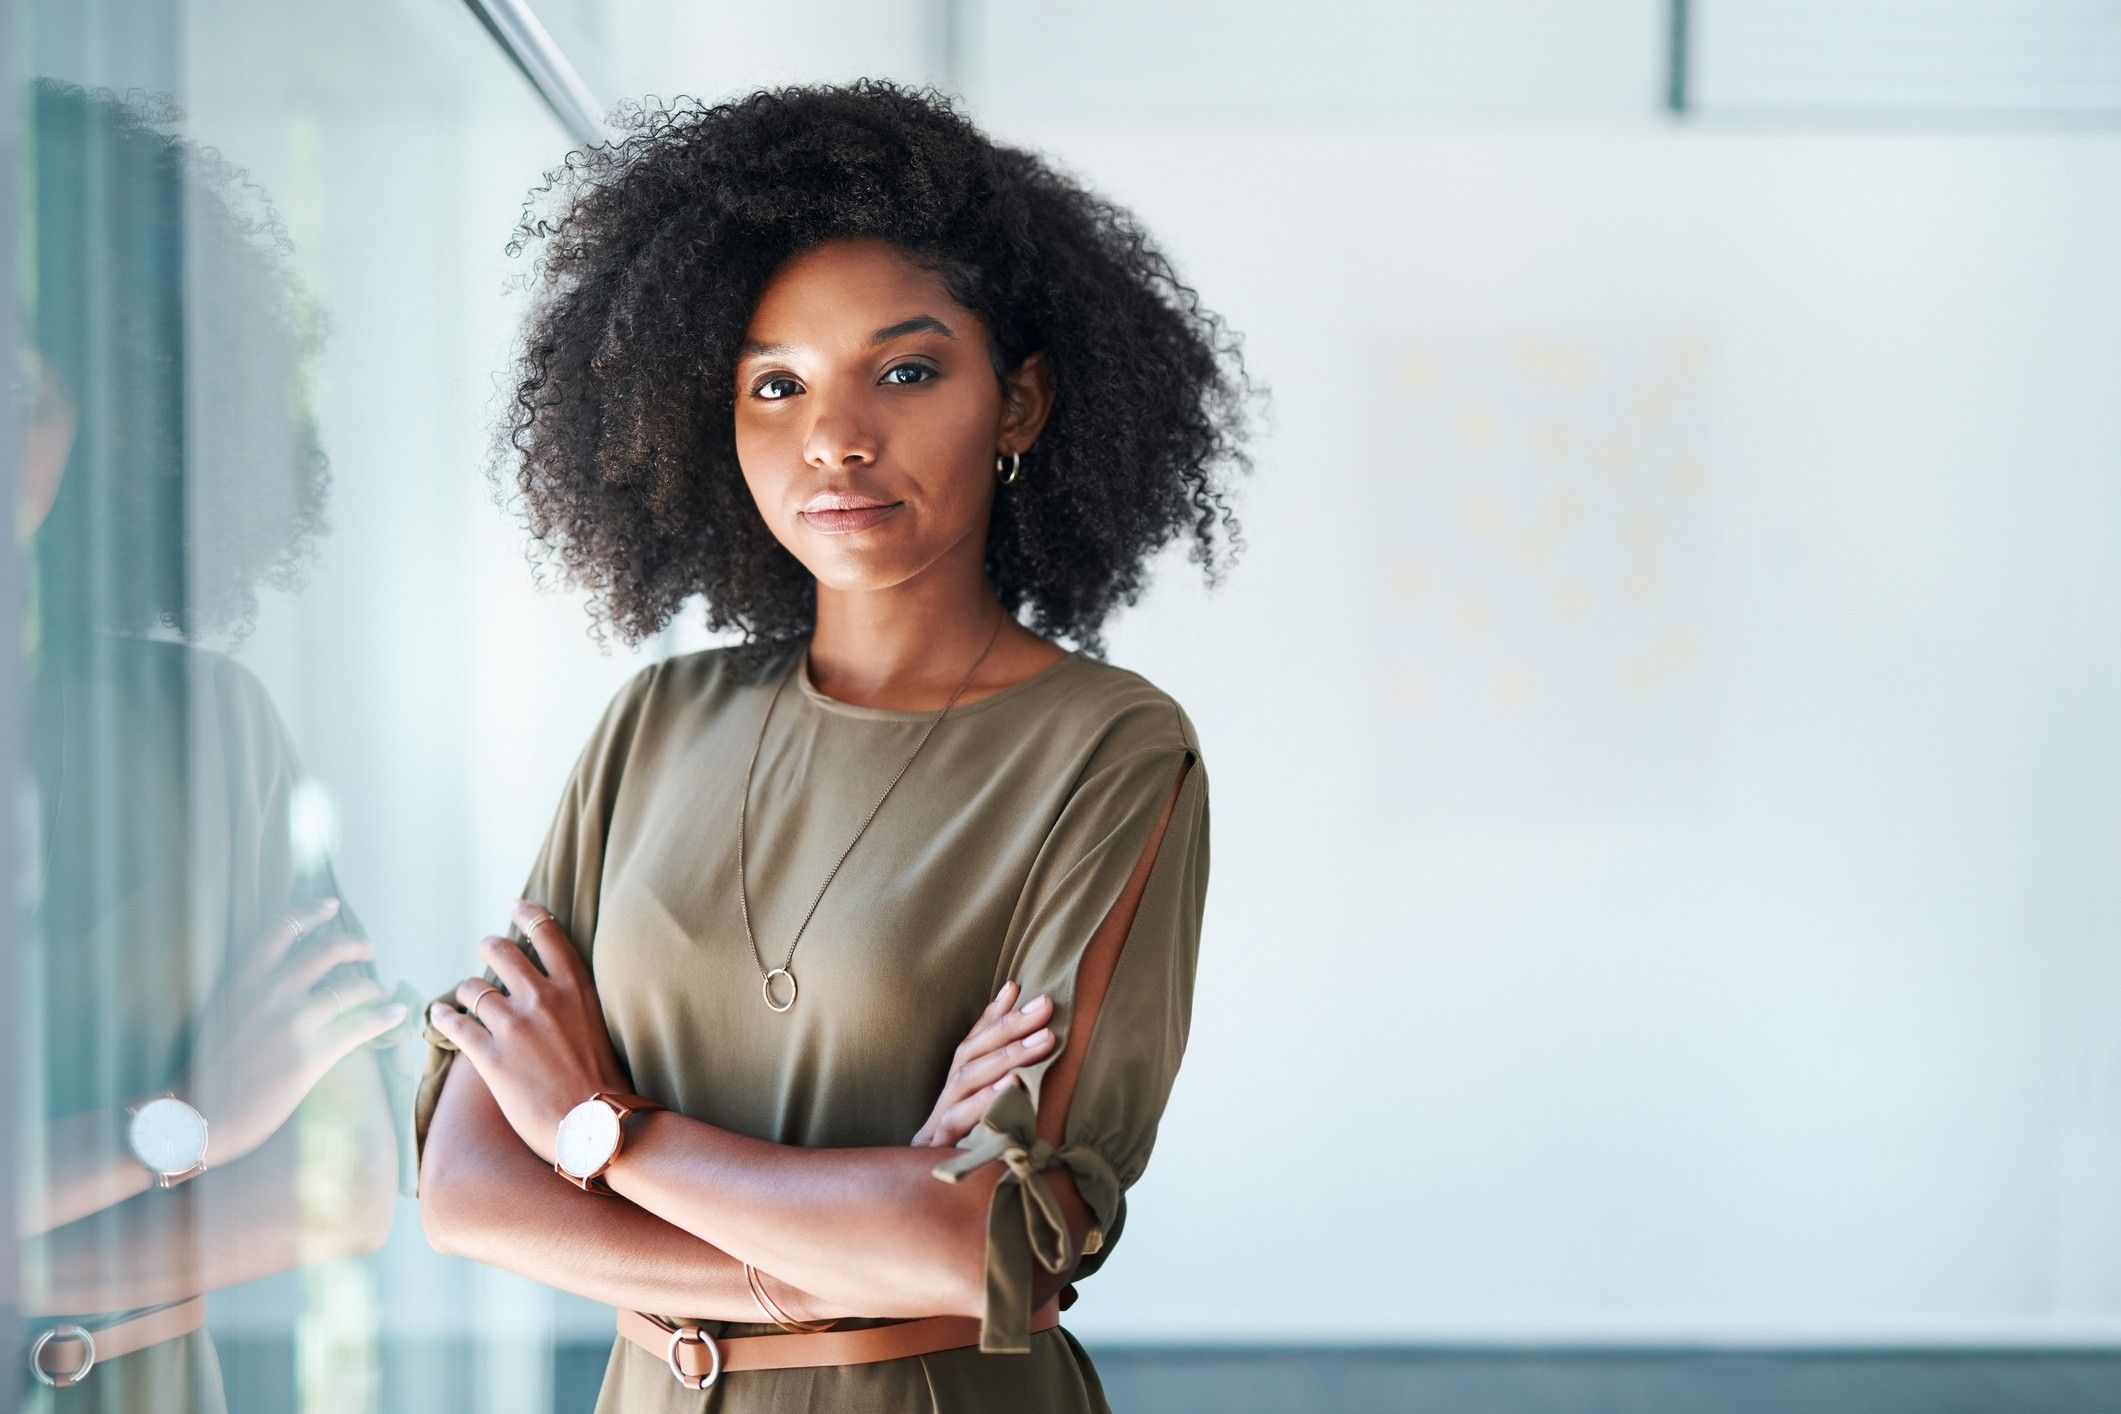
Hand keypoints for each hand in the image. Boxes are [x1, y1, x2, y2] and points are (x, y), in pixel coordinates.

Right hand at [185, 896, 406, 1164]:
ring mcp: (292, 1022)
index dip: (310, 912)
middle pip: (327, 951)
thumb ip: (250, 992)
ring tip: (381, 993)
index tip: (332, 905)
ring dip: (373, 988)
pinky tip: (395, 1014)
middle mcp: (269, 993)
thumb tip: (282, 980)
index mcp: (242, 980)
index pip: (280, 930)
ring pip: (351, 988)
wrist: (197, 1116)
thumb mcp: (220, 1015)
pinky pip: (361, 1026)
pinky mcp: (312, 1054)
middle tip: (368, 951)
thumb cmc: (207, 1070)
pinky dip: (383, 1017)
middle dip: (355, 946)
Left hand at [427, 900, 631, 1166]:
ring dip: (466, 991)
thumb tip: (547, 990)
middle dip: (489, 948)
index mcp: (575, 986)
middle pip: (501, 951)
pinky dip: (443, 1017)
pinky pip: (455, 1025)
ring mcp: (514, 1026)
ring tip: (464, 997)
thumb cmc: (604, 1082)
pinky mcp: (491, 1057)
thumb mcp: (599, 1024)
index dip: (527, 913)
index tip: (515, 905)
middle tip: (486, 953)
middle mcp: (543, 997)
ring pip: (473, 988)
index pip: (547, 933)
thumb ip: (573, 1001)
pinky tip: (439, 1014)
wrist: (597, 1126)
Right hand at [911, 979, 1054, 1147]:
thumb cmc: (959, 1148)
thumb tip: (1018, 1013)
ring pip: (969, 1080)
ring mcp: (940, 1121)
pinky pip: (964, 1121)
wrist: (920, 1202)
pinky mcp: (940, 1146)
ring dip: (1008, 1057)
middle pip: (973, 1053)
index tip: (1022, 988)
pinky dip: (988, 1100)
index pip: (973, 1040)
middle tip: (1047, 1007)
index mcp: (954, 1085)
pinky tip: (1015, 1088)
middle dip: (1011, 1027)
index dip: (995, 1014)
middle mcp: (945, 1097)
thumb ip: (995, 1065)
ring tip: (1043, 1040)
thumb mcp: (978, 1108)